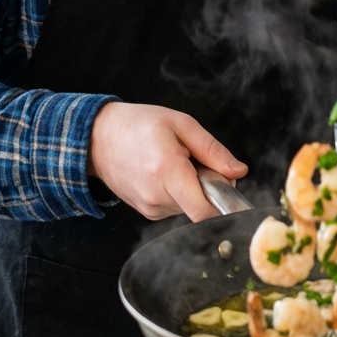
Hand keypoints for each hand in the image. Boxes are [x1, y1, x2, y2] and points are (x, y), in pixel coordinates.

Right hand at [88, 102, 247, 221]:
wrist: (97, 138)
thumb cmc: (138, 125)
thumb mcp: (181, 124)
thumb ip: (213, 150)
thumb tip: (239, 172)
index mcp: (168, 171)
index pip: (205, 211)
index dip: (224, 202)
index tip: (227, 184)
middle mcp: (157, 197)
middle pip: (202, 207)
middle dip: (209, 186)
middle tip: (195, 161)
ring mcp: (150, 208)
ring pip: (190, 208)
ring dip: (193, 190)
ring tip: (175, 164)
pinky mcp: (147, 212)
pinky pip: (176, 208)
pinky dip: (179, 193)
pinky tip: (164, 174)